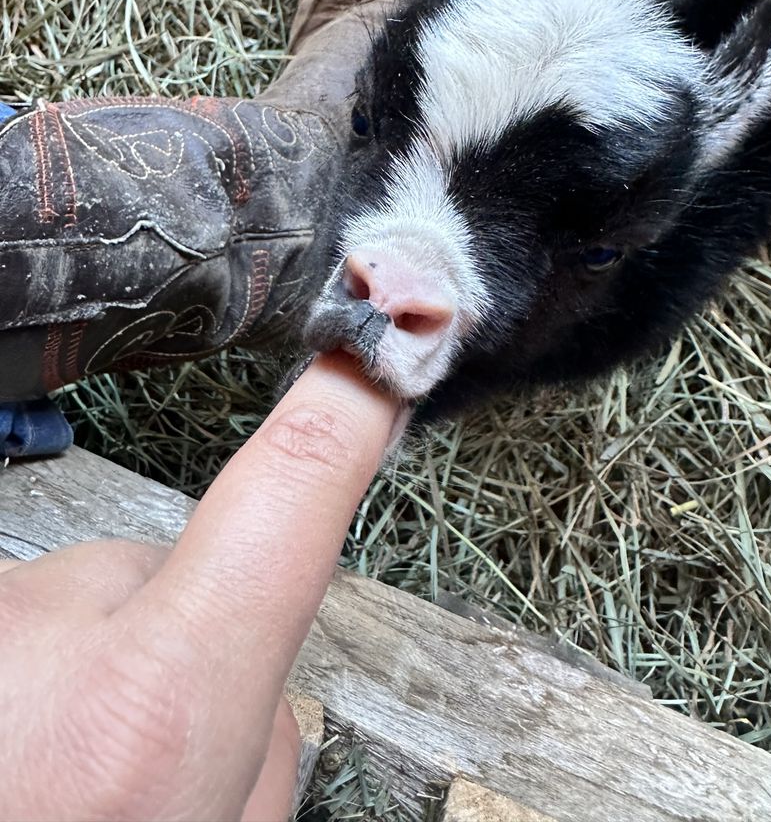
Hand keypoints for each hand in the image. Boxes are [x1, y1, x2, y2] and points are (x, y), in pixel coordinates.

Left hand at [0, 354, 400, 821]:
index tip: (369, 357)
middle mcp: (49, 635)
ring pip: (67, 620)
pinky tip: (19, 754)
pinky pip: (13, 628)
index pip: (283, 497)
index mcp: (150, 709)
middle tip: (125, 767)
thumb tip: (258, 700)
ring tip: (47, 778)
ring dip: (70, 685)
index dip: (338, 413)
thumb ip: (259, 758)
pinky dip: (18, 685)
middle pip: (160, 577)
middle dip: (164, 647)